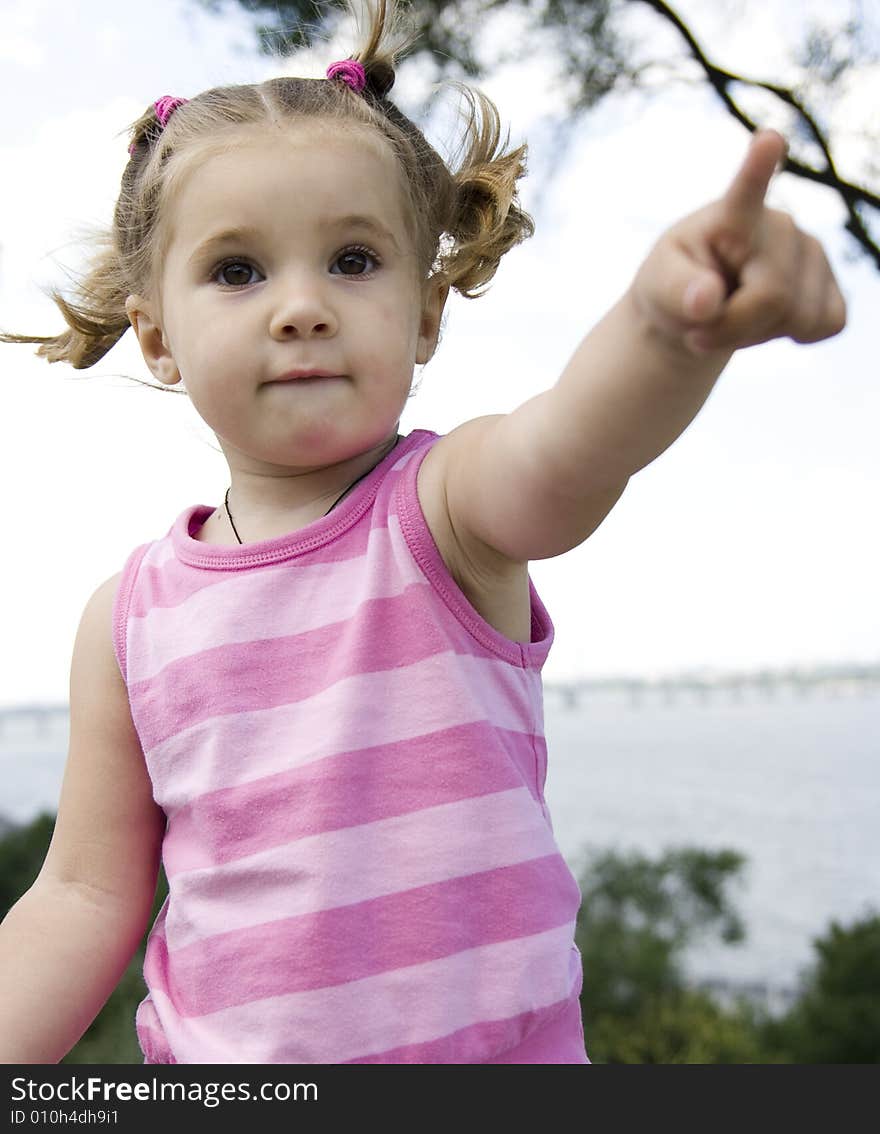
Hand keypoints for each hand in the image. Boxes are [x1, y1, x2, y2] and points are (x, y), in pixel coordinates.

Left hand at [631, 129, 846, 354]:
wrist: (696, 313)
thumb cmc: (673, 291)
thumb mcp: (656, 291)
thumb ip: (676, 293)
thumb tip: (706, 301)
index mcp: (730, 217)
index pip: (746, 190)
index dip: (758, 168)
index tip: (768, 140)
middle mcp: (780, 226)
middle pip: (773, 298)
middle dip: (732, 329)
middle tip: (700, 330)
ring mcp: (812, 251)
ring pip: (800, 318)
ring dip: (757, 336)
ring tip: (734, 316)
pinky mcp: (831, 282)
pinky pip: (827, 324)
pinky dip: (792, 337)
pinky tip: (768, 320)